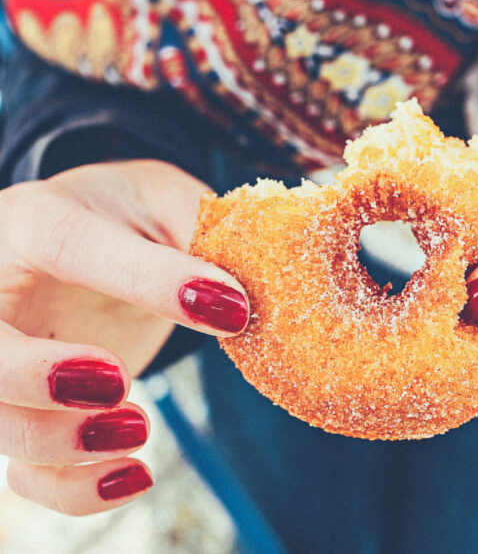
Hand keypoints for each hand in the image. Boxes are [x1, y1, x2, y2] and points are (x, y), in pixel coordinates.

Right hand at [0, 160, 248, 514]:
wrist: (95, 237)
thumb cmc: (130, 214)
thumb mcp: (166, 200)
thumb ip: (200, 230)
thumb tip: (242, 296)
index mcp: (37, 221)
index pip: (70, 246)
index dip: (150, 281)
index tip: (231, 310)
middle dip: (40, 377)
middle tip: (117, 382)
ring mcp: (9, 358)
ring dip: (64, 444)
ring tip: (139, 429)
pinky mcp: (31, 409)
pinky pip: (26, 470)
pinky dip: (73, 488)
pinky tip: (134, 475)